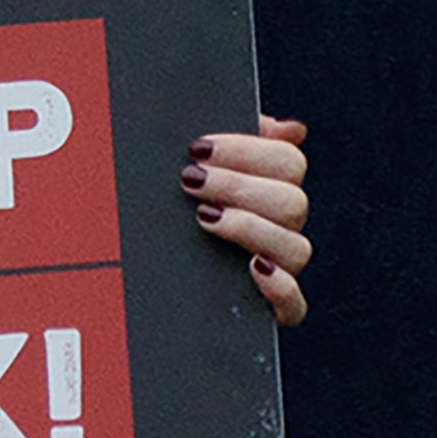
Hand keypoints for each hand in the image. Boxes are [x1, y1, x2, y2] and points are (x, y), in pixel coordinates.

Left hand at [183, 114, 309, 326]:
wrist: (139, 275)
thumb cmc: (166, 216)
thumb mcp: (192, 170)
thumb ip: (226, 143)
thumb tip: (288, 128)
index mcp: (268, 189)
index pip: (288, 161)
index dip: (248, 150)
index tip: (198, 147)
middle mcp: (280, 228)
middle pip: (293, 201)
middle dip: (238, 185)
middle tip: (190, 180)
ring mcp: (279, 270)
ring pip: (297, 247)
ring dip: (250, 228)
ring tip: (204, 218)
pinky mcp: (271, 310)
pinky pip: (295, 305)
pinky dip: (279, 287)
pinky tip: (252, 268)